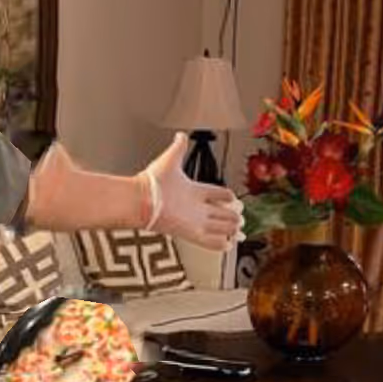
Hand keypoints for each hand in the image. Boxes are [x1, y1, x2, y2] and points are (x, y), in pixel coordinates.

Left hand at [142, 132, 243, 251]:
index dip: (226, 196)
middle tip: (241, 219)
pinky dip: (219, 244)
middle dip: (232, 215)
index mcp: (193, 190)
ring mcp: (194, 221)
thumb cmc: (152, 182)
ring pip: (219, 226)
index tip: (233, 198)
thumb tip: (180, 135)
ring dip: (230, 228)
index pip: (216, 194)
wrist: (142, 200)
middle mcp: (195, 207)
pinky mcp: (191, 232)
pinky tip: (227, 246)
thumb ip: (178, 148)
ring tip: (239, 230)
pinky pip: (210, 241)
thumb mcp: (170, 160)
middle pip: (220, 213)